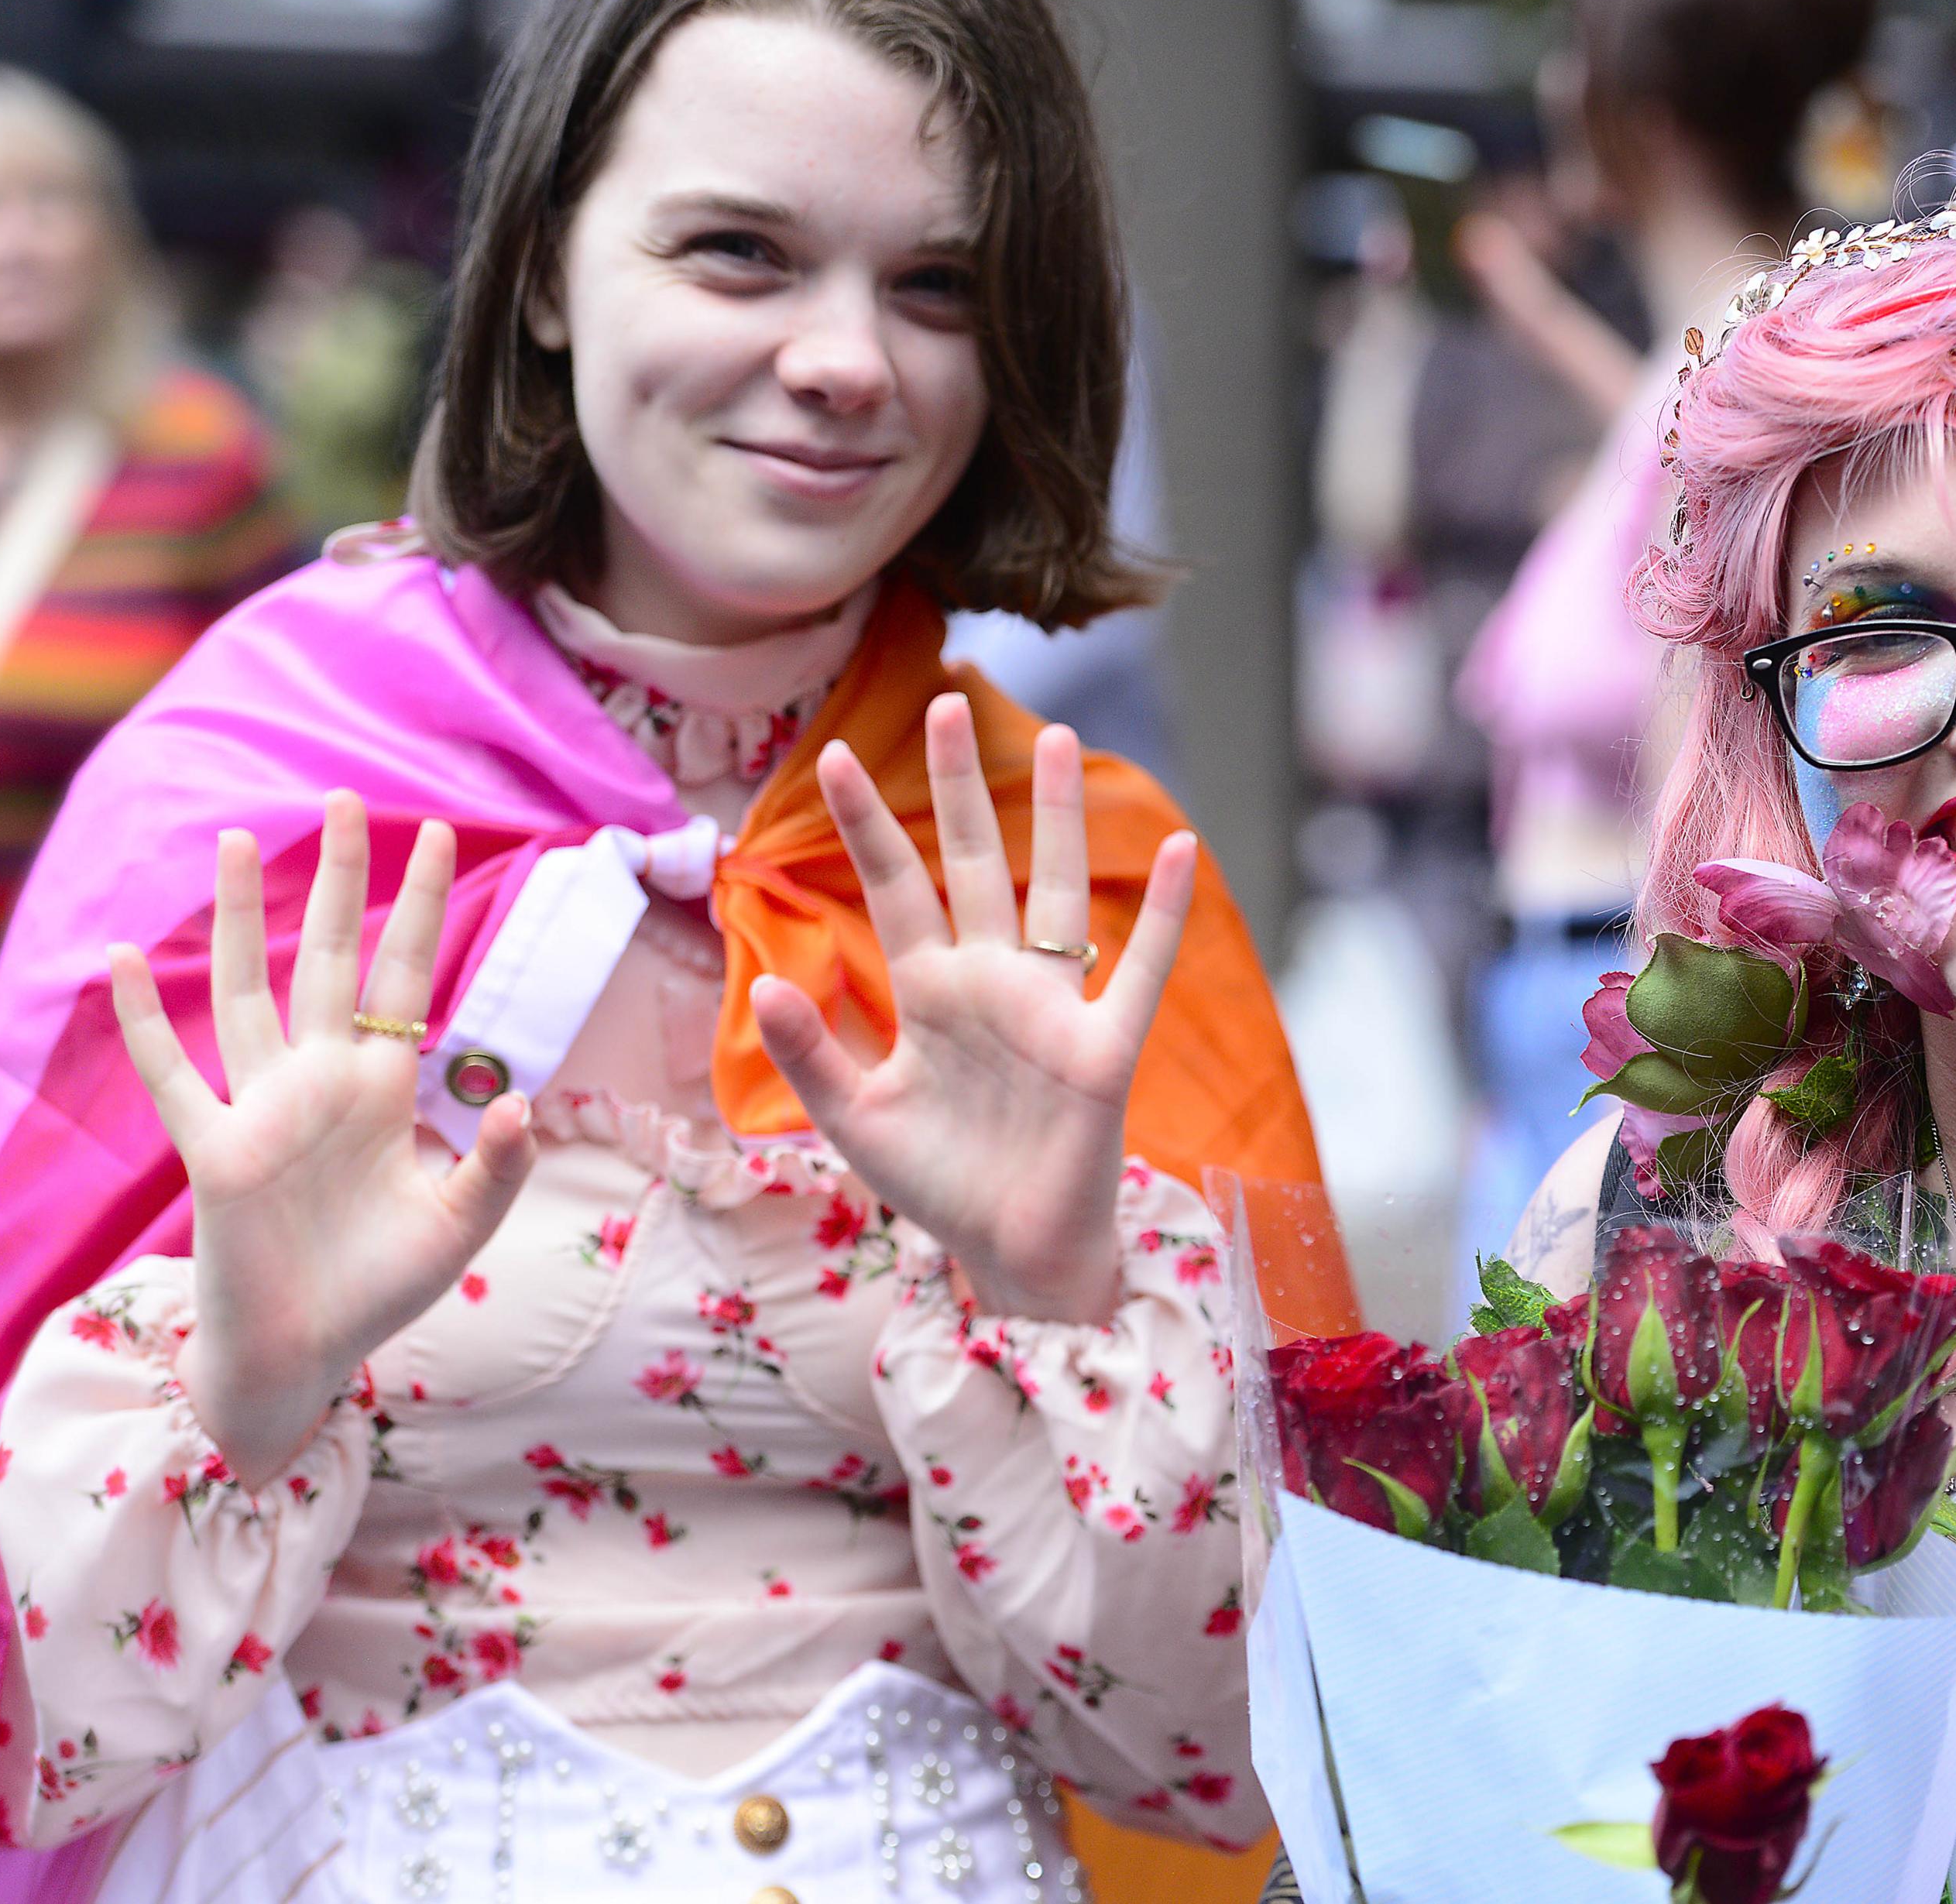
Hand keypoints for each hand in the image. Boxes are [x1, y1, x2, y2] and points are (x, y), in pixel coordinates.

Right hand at [111, 793, 536, 1487]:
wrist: (309, 1353)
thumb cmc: (382, 1287)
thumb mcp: (459, 1225)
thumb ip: (496, 1166)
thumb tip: (516, 1100)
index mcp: (385, 1090)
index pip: (408, 976)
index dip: (421, 908)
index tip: (437, 834)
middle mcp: (322, 1081)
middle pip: (332, 958)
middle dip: (340, 882)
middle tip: (345, 799)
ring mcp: (263, 1107)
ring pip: (248, 991)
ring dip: (241, 919)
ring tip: (238, 840)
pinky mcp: (212, 1150)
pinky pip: (172, 1076)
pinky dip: (146, 1022)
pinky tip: (127, 960)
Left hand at [750, 697, 1195, 1326]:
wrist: (1012, 1254)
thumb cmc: (939, 1183)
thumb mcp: (856, 1120)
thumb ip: (814, 1053)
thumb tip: (775, 981)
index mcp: (930, 993)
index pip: (893, 887)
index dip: (865, 824)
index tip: (832, 752)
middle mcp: (991, 982)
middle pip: (972, 862)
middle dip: (958, 786)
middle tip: (947, 701)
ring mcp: (1050, 1008)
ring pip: (1055, 891)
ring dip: (1060, 818)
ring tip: (1061, 737)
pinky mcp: (1103, 1049)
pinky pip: (1140, 970)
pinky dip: (1163, 914)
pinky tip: (1180, 849)